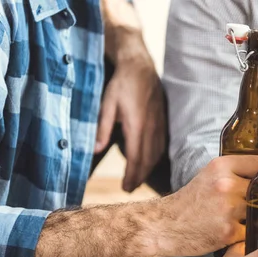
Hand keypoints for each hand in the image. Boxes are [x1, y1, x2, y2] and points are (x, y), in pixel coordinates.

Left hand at [96, 37, 166, 192]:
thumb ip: (102, 128)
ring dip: (147, 170)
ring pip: (156, 155)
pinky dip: (154, 159)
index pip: (136, 158)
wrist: (140, 67)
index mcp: (137, 126)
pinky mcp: (163, 122)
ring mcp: (159, 126)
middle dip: (139, 177)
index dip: (131, 175)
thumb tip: (95, 150)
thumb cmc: (122, 84)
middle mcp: (151, 129)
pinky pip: (161, 146)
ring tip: (137, 179)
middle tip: (130, 189)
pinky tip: (148, 162)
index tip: (125, 187)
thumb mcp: (107, 104)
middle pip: (148, 160)